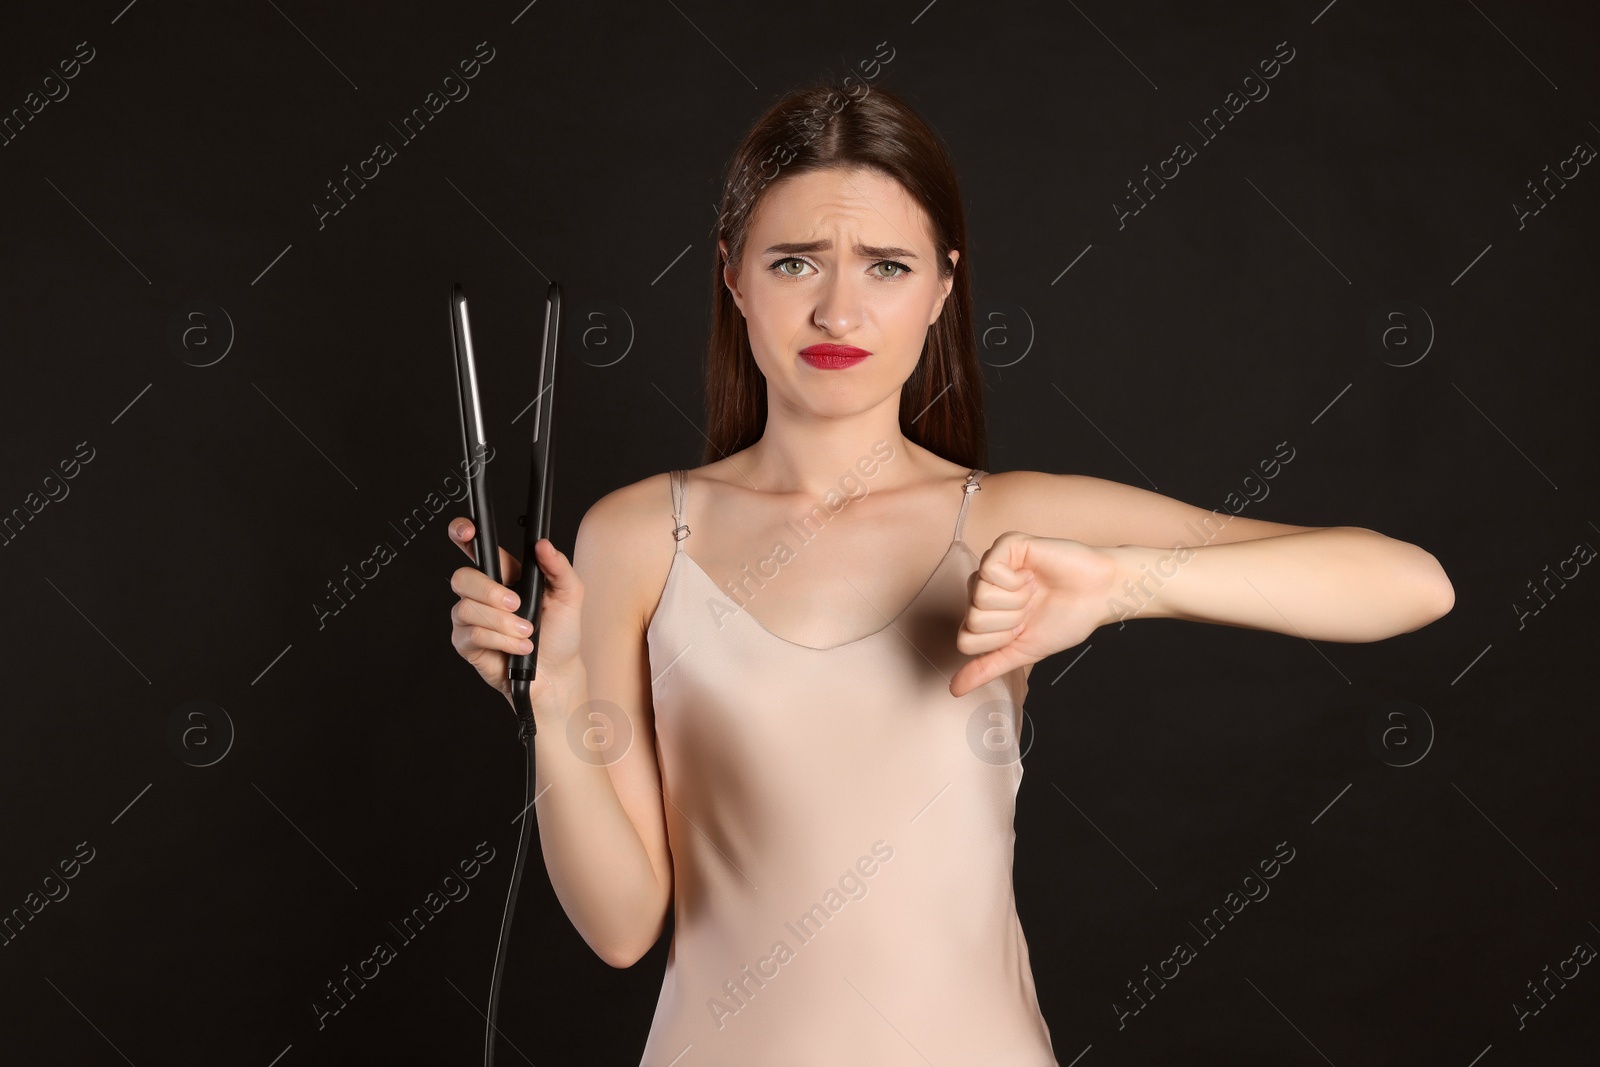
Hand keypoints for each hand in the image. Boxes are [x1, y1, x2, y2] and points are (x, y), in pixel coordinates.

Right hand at [447, 517, 582, 708]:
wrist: (557, 673)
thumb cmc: (560, 633)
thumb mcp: (569, 595)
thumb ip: (558, 566)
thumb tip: (543, 544)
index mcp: (504, 574)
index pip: (475, 546)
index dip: (462, 533)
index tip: (467, 531)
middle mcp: (481, 593)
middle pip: (462, 577)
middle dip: (490, 591)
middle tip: (517, 605)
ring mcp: (470, 618)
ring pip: (468, 609)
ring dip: (504, 624)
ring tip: (527, 634)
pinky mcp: (466, 643)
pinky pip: (472, 635)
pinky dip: (502, 642)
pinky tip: (519, 648)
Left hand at [949, 530, 1116, 696]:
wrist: (1100, 597)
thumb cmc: (1066, 619)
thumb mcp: (1022, 651)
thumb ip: (987, 667)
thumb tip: (955, 690)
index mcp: (985, 612)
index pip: (967, 640)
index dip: (1000, 641)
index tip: (1023, 629)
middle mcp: (983, 587)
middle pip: (973, 619)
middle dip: (1010, 622)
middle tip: (1031, 607)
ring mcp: (993, 565)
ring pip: (979, 597)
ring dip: (1016, 601)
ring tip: (1034, 590)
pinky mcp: (1006, 545)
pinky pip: (989, 570)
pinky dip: (1016, 580)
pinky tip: (1031, 574)